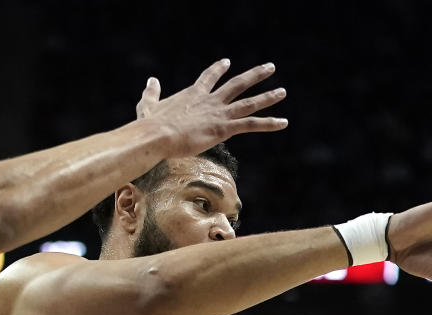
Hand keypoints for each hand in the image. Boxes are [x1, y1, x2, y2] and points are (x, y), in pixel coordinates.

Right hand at [134, 59, 287, 156]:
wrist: (157, 135)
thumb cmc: (150, 125)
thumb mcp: (148, 106)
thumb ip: (152, 93)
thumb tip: (151, 80)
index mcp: (193, 94)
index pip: (208, 78)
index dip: (218, 69)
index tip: (227, 62)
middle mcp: (210, 100)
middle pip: (237, 84)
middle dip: (255, 75)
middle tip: (270, 68)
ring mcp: (219, 113)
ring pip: (249, 102)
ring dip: (268, 96)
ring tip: (282, 91)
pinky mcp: (224, 128)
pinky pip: (252, 124)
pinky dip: (269, 123)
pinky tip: (284, 122)